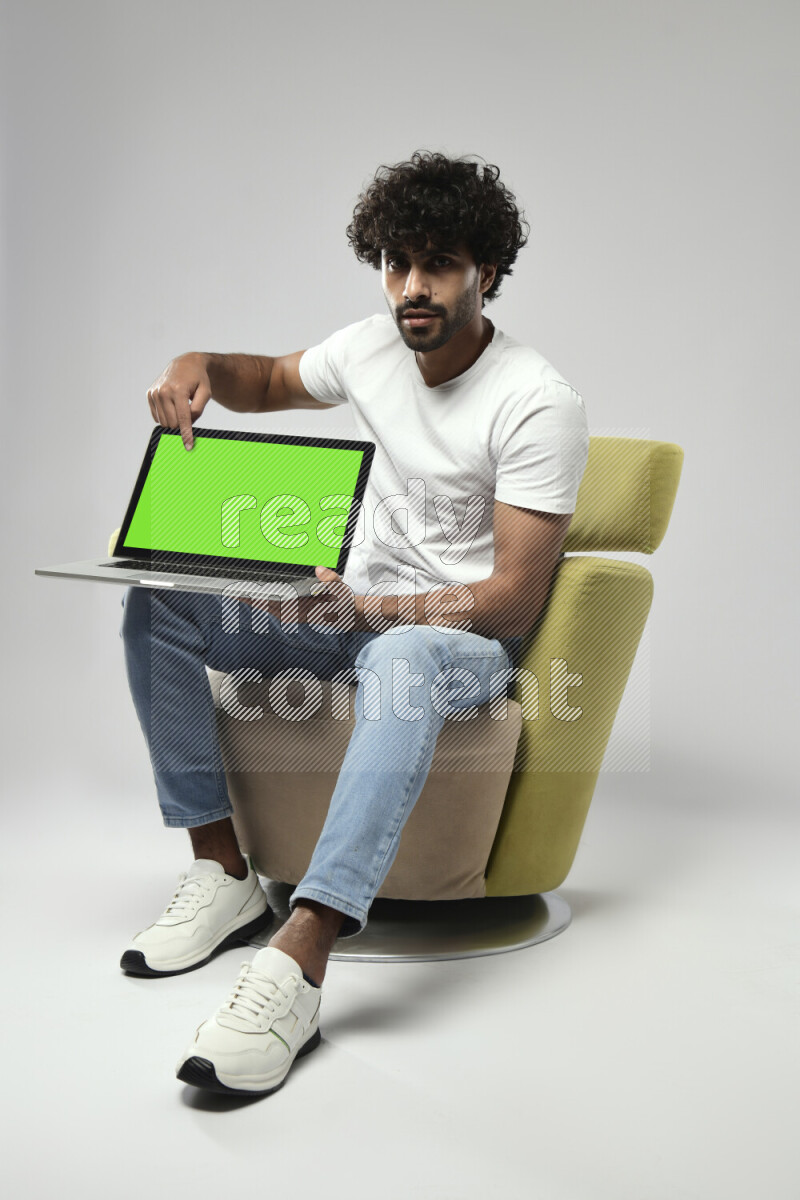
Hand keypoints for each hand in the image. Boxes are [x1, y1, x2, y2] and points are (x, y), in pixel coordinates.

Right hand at [147, 353, 212, 449]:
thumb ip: (198, 409)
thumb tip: (188, 424)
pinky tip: (172, 405)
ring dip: (174, 420)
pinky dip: (166, 416)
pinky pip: (157, 417)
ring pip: (164, 422)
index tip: (188, 447)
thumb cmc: (199, 380)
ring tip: (181, 406)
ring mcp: (154, 393)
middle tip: (189, 412)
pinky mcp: (149, 395)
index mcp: (178, 390)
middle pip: (172, 423)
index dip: (186, 435)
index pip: (182, 419)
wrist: (186, 363)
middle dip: (182, 424)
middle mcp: (163, 391)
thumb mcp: (206, 392)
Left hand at [240, 565, 358, 630]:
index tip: (245, 592)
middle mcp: (293, 614)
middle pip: (265, 605)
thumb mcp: (342, 591)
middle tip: (231, 587)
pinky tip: (250, 592)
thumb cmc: (343, 603)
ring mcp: (290, 613)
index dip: (259, 598)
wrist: (346, 615)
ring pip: (265, 606)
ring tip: (236, 589)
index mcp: (301, 610)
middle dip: (248, 597)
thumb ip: (331, 580)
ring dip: (251, 599)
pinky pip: (269, 605)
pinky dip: (258, 599)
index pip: (276, 604)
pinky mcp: (289, 610)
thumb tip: (320, 570)